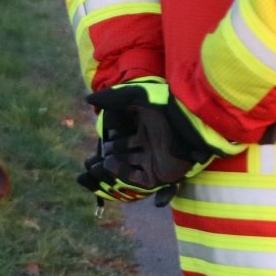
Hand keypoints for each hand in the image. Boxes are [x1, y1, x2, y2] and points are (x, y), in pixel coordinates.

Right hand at [78, 77, 244, 202]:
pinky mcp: (160, 174)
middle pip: (123, 155)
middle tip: (96, 156)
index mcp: (144, 127)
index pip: (121, 137)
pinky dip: (124, 175)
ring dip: (113, 166)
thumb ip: (111, 97)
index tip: (99, 140)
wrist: (188, 121)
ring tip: (104, 160)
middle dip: (108, 156)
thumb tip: (87, 99)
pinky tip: (112, 165)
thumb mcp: (134, 96)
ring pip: (128, 167)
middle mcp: (149, 144)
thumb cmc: (163, 106)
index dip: (108, 140)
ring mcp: (155, 159)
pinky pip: (138, 180)